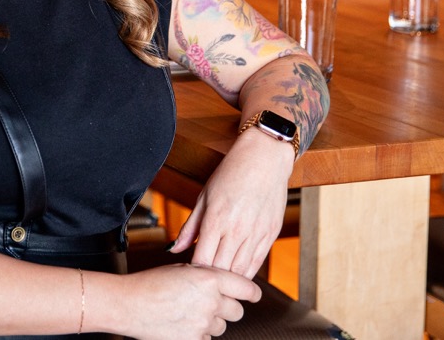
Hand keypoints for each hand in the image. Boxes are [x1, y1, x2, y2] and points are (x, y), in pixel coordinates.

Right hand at [114, 263, 261, 339]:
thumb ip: (206, 276)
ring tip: (187, 312)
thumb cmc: (151, 283)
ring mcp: (203, 324)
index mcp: (209, 278)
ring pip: (221, 326)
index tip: (252, 296)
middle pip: (237, 311)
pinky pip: (207, 339)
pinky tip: (180, 323)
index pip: (246, 288)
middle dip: (227, 308)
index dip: (252, 293)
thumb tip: (224, 284)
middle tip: (210, 304)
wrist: (128, 304)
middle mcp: (211, 301)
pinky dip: (198, 334)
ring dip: (210, 321)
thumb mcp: (182, 269)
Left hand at [169, 129, 294, 277]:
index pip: (201, 260)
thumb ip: (189, 226)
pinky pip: (257, 264)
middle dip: (209, 280)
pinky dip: (245, 273)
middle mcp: (237, 230)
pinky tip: (236, 274)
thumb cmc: (231, 173)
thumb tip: (173, 248)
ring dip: (228, 279)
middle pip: (220, 270)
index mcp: (216, 219)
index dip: (193, 272)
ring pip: (240, 271)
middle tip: (200, 284)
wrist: (265, 158)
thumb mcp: (204, 196)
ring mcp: (256, 234)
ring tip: (217, 282)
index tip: (187, 275)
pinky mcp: (270, 235)